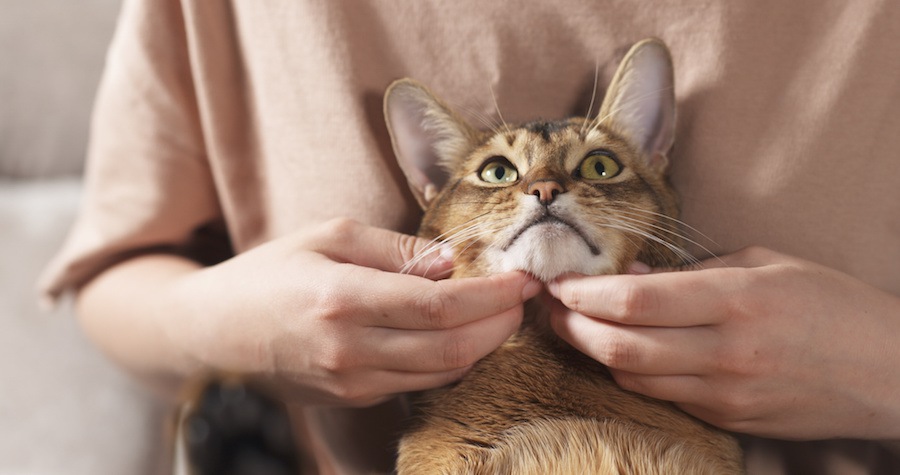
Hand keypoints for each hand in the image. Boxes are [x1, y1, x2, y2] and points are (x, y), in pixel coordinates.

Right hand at [173, 218, 540, 406]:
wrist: (210, 335)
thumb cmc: (267, 274)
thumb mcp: (326, 235)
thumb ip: (395, 247)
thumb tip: (453, 262)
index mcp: (343, 298)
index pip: (442, 305)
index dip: (494, 295)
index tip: (525, 278)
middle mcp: (351, 349)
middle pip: (454, 347)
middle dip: (502, 323)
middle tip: (525, 297)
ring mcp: (352, 381)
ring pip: (443, 373)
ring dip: (484, 345)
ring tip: (503, 314)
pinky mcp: (353, 398)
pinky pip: (419, 383)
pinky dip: (452, 361)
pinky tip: (463, 335)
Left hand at [548, 247, 899, 439]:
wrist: (890, 373)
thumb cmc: (832, 304)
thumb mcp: (767, 264)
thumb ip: (695, 271)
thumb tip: (631, 273)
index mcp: (736, 301)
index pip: (635, 301)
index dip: (584, 292)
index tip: (558, 280)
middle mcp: (726, 352)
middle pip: (619, 347)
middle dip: (571, 326)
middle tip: (550, 306)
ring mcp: (726, 393)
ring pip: (632, 378)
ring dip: (592, 352)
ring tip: (573, 325)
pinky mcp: (727, 419)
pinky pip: (661, 396)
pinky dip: (630, 373)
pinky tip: (620, 351)